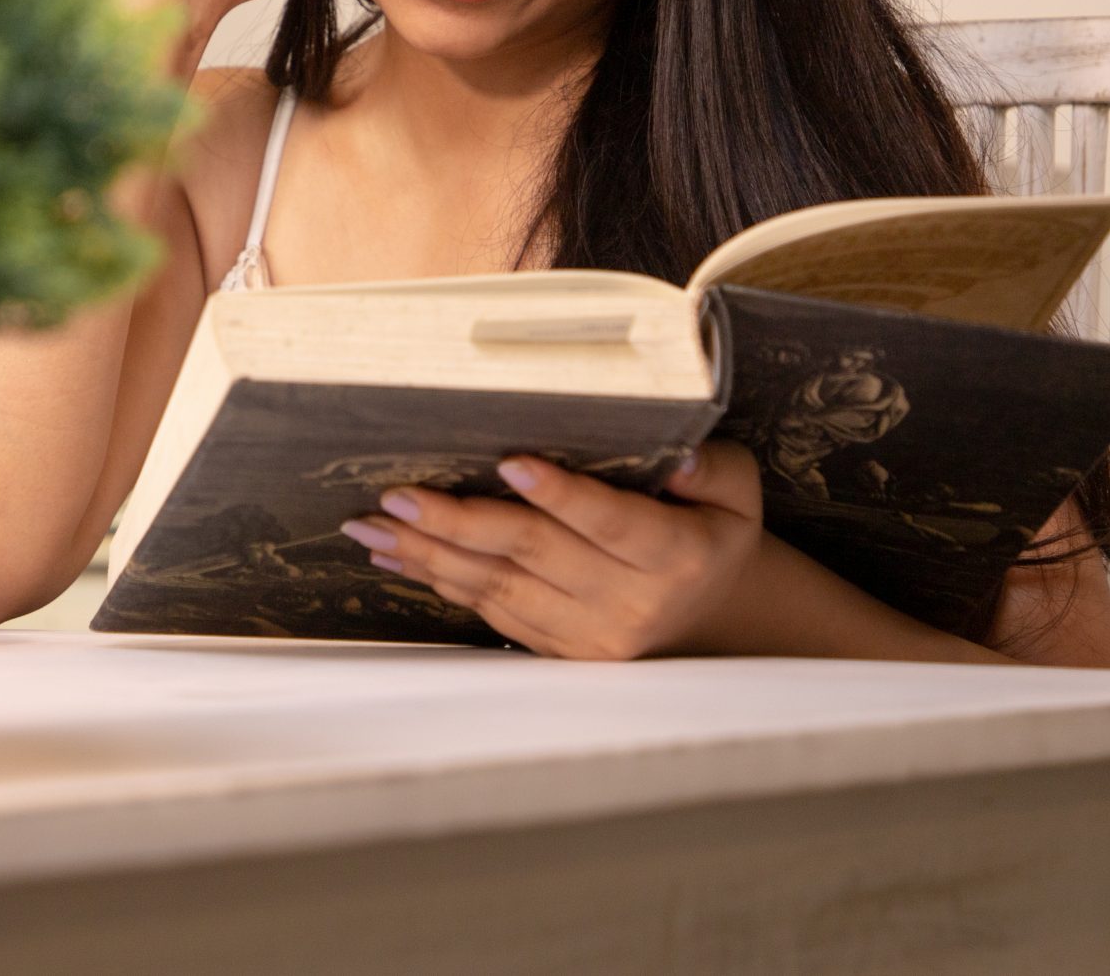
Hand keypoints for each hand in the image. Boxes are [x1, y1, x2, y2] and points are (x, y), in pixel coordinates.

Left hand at [338, 442, 767, 659]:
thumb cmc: (711, 527)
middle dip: (460, 523)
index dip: (562, 496)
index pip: (613, 523)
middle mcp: (631, 602)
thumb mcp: (735, 489)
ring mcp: (592, 635)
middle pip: (535, 556)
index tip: (510, 462)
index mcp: (678, 555)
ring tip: (374, 525)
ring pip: (499, 589)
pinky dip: (442, 581)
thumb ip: (710, 467)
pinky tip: (400, 555)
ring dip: (430, 556)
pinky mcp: (562, 652)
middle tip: (400, 496)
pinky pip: (492, 612)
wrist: (711, 611)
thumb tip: (674, 457)